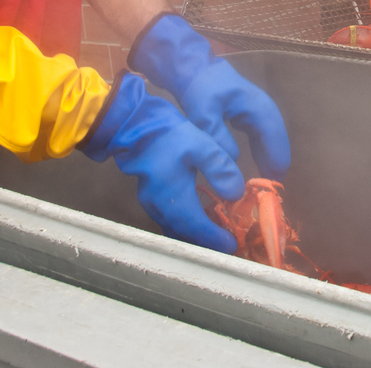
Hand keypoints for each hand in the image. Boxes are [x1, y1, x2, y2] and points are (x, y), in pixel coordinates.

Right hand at [80, 72, 244, 252]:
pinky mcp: (151, 199)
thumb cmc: (169, 134)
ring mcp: (151, 205)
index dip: (215, 238)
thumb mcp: (201, 144)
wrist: (134, 125)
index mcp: (172, 196)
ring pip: (176, 231)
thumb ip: (220, 169)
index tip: (233, 245)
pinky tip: (201, 222)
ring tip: (218, 236)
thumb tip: (236, 194)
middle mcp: (159, 207)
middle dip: (207, 243)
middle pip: (185, 235)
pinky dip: (186, 227)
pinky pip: (170, 222)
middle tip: (229, 245)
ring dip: (196, 237)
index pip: (196, 227)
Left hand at [130, 14, 290, 178]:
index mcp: (257, 106)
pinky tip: (260, 162)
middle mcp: (263, 107)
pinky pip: (262, 133)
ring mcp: (257, 108)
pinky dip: (263, 147)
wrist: (192, 67)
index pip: (273, 135)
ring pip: (270, 135)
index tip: (275, 180)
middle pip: (277, 136)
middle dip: (277, 158)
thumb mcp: (204, 113)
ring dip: (271, 154)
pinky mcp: (248, 112)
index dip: (276, 157)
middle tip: (273, 184)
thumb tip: (232, 161)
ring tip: (268, 177)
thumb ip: (218, 137)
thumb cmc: (200, 88)